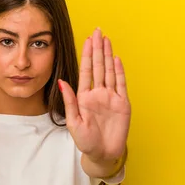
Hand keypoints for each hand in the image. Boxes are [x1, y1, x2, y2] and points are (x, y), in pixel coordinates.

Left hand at [58, 28, 130, 163]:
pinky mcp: (122, 104)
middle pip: (98, 66)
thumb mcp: (74, 122)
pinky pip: (121, 84)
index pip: (86, 71)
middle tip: (97, 31)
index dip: (87, 55)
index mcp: (84, 97)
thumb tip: (62, 82)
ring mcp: (111, 97)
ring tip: (106, 40)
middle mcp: (98, 93)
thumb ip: (70, 101)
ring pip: (109, 71)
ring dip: (108, 55)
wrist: (102, 153)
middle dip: (97, 49)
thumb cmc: (86, 141)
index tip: (87, 40)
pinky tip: (116, 59)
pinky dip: (119, 71)